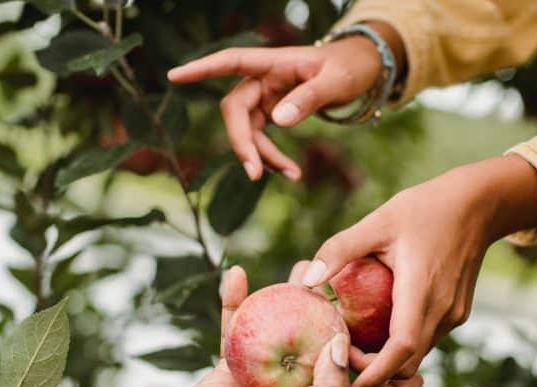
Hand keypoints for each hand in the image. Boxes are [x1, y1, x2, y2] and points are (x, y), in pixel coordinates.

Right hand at [160, 265, 422, 386]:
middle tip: (363, 289)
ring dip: (295, 297)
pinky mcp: (235, 361)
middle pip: (331, 348)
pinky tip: (237, 274)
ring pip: (287, 325)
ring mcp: (267, 371)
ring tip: (304, 268)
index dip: (396, 384)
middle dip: (348, 321)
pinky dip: (237, 300)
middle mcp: (300, 386)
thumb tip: (344, 343)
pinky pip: (237, 323)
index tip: (421, 371)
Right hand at [167, 22, 403, 181]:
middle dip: (242, 142)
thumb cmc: (348, 68)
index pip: (230, 61)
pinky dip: (273, 156)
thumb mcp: (336, 82)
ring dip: (262, 155)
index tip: (174, 76)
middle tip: (255, 173)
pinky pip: (262, 137)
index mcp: (273, 62)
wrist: (362, 71)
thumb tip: (279, 120)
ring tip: (292, 175)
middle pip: (235, 109)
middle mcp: (263, 78)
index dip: (202, 69)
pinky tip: (292, 173)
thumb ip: (309, 98)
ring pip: (248, 129)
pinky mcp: (273, 111)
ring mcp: (266, 96)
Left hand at [300, 156, 536, 386]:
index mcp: (421, 290)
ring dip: (390, 358)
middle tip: (342, 355)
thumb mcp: (378, 221)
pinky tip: (381, 325)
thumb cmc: (426, 208)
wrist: (479, 204)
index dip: (375, 372)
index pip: (401, 349)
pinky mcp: (458, 312)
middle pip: (408, 362)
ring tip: (357, 343)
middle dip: (376, 371)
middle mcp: (443, 310)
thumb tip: (306, 280)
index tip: (348, 382)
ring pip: (419, 353)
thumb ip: (340, 250)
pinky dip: (405, 343)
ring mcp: (454, 314)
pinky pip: (428, 338)